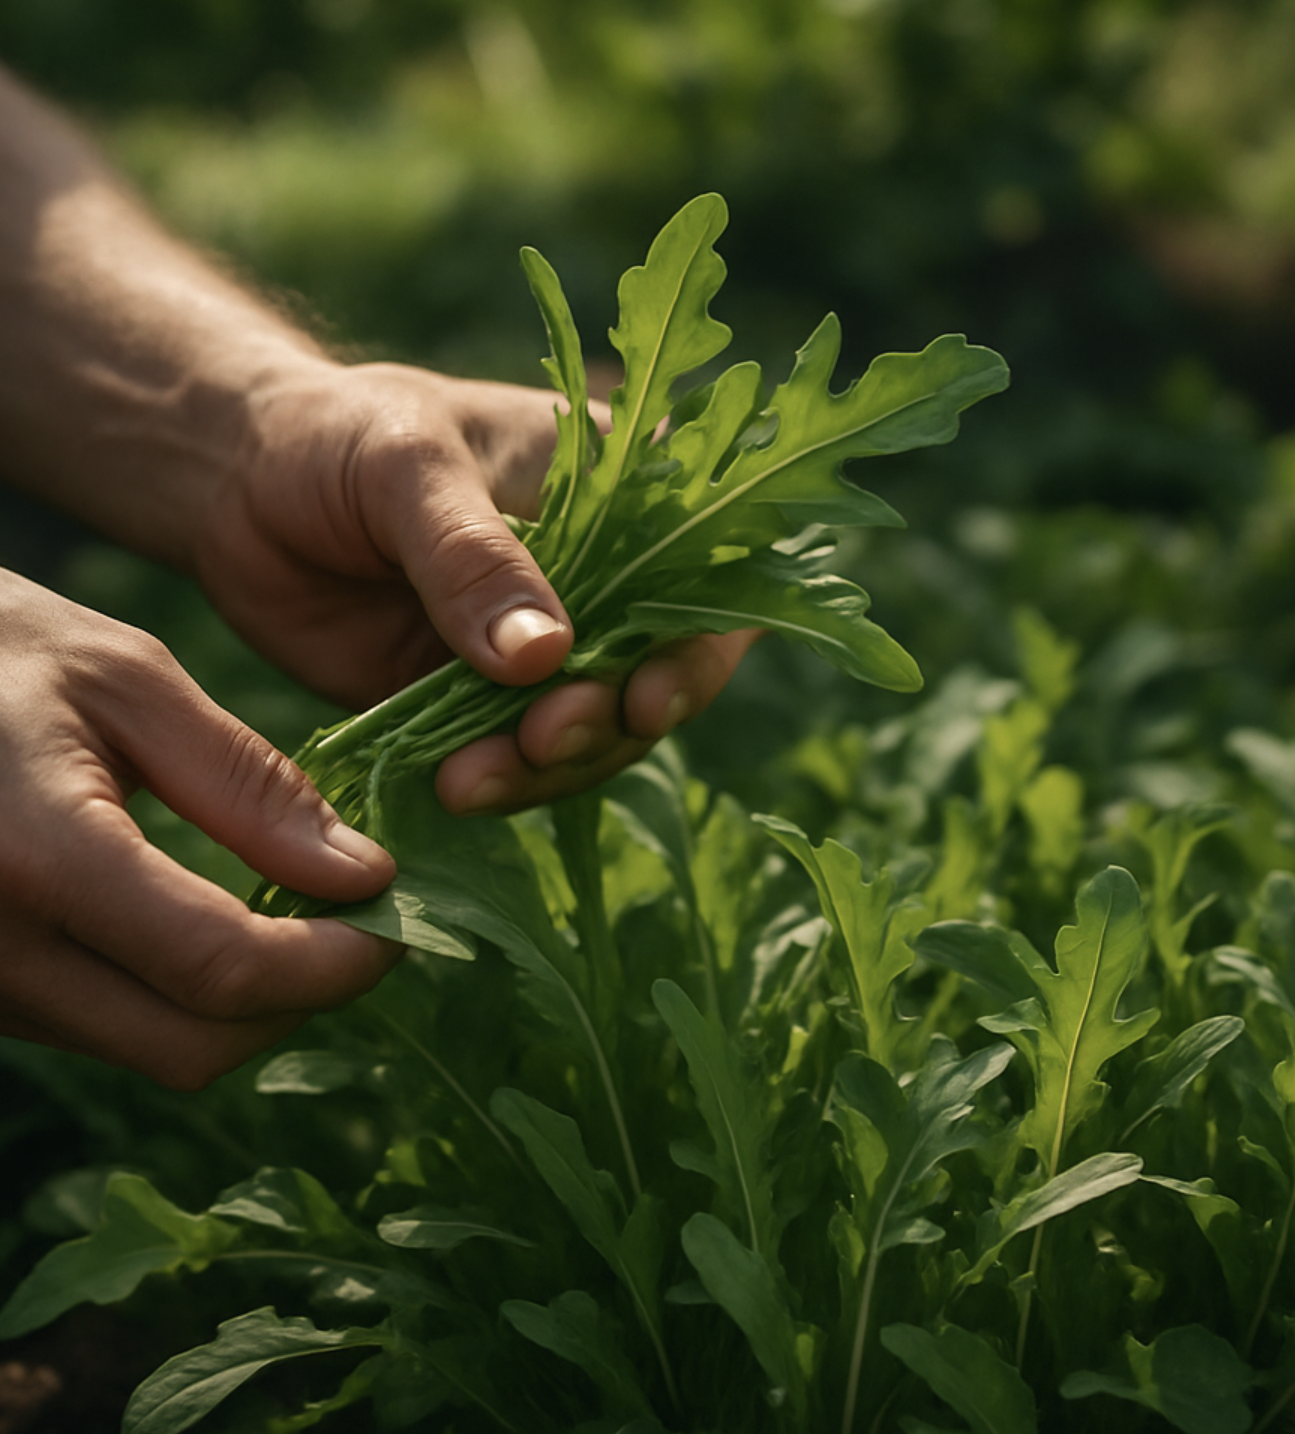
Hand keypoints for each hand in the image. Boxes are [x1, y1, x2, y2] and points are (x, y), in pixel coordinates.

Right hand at [0, 568, 398, 1087]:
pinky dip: (180, 995)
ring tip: (296, 914)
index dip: (334, 964)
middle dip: (299, 1000)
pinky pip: (102, 1028)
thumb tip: (363, 875)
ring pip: (150, 1048)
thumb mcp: (126, 678)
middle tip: (359, 925)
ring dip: (243, 1003)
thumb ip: (247, 783)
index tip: (394, 920)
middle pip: (194, 1045)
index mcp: (36, 856)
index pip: (222, 967)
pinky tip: (213, 919)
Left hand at [197, 359, 756, 813]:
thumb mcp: (408, 468)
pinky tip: (454, 788)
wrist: (238, 488)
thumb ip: (475, 558)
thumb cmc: (335, 436)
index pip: (706, 573)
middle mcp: (600, 579)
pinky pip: (518, 759)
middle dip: (609, 720)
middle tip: (538, 738)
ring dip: (550, 767)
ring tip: (473, 777)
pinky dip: (500, 782)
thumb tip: (548, 656)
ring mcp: (545, 649)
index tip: (643, 694)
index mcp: (619, 493)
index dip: (698, 645)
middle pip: (656, 673)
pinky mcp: (485, 703)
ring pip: (592, 731)